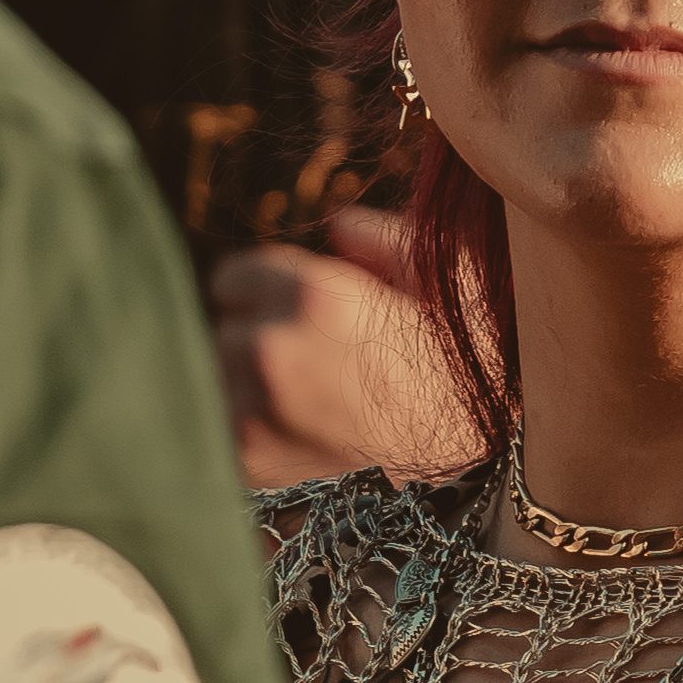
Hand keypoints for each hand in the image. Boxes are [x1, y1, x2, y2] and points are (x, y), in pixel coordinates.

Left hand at [210, 207, 470, 485]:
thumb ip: (373, 235)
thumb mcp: (434, 273)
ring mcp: (254, 412)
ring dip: (243, 378)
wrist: (467, 444)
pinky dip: (244, 419)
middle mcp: (271, 352)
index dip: (268, 289)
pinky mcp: (248, 458)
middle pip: (222, 328)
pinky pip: (220, 418)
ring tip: (302, 390)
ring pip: (216, 375)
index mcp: (311, 296)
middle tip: (310, 352)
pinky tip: (291, 421)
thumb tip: (335, 224)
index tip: (299, 307)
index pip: (230, 278)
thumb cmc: (458, 353)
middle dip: (255, 333)